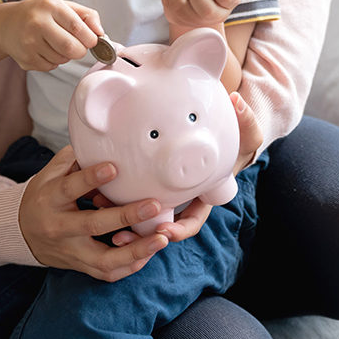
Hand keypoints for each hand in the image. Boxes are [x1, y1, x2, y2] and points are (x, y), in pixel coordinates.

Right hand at [1, 0, 102, 71]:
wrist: (6, 25)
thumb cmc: (39, 14)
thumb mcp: (62, 6)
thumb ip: (86, 15)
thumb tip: (100, 32)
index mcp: (50, 6)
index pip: (79, 27)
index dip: (90, 39)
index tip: (92, 40)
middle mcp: (38, 23)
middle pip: (71, 48)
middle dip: (80, 50)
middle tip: (78, 46)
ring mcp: (30, 43)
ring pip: (62, 59)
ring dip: (66, 55)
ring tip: (55, 43)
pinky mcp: (26, 59)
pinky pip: (51, 67)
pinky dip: (54, 61)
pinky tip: (45, 50)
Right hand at [18, 147, 169, 281]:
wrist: (21, 231)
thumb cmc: (44, 195)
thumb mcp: (51, 172)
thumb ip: (77, 158)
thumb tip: (106, 139)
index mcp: (50, 198)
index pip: (70, 188)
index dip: (91, 178)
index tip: (114, 168)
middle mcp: (59, 228)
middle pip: (92, 225)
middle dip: (125, 217)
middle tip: (153, 205)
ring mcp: (70, 251)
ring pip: (103, 259)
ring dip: (135, 251)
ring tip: (161, 239)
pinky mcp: (79, 266)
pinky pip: (107, 273)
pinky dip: (129, 266)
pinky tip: (149, 253)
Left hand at [110, 90, 262, 245]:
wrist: (209, 131)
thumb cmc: (230, 138)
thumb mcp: (244, 131)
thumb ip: (245, 120)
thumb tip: (238, 102)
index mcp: (201, 195)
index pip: (191, 222)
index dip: (178, 230)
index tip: (163, 232)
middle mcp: (178, 197)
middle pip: (158, 223)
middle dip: (140, 233)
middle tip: (121, 235)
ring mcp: (159, 189)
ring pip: (137, 209)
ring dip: (119, 216)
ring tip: (98, 210)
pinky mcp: (142, 177)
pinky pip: (125, 190)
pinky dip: (111, 192)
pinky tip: (93, 187)